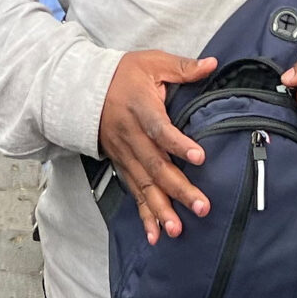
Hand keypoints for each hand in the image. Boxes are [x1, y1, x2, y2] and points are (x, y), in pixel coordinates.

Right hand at [97, 50, 219, 242]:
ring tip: (177, 229)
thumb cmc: (123, 74)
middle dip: (178, 189)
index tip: (200, 157)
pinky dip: (144, 215)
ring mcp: (124, 154)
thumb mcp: (152, 63)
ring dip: (160, 209)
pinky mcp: (121, 165)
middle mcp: (131, 136)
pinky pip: (133, 192)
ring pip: (144, 185)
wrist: (83, 90)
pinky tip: (155, 234)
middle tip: (201, 206)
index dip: (178, 144)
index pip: (160, 129)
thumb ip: (182, 67)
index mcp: (140, 109)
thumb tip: (213, 64)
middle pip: (155, 166)